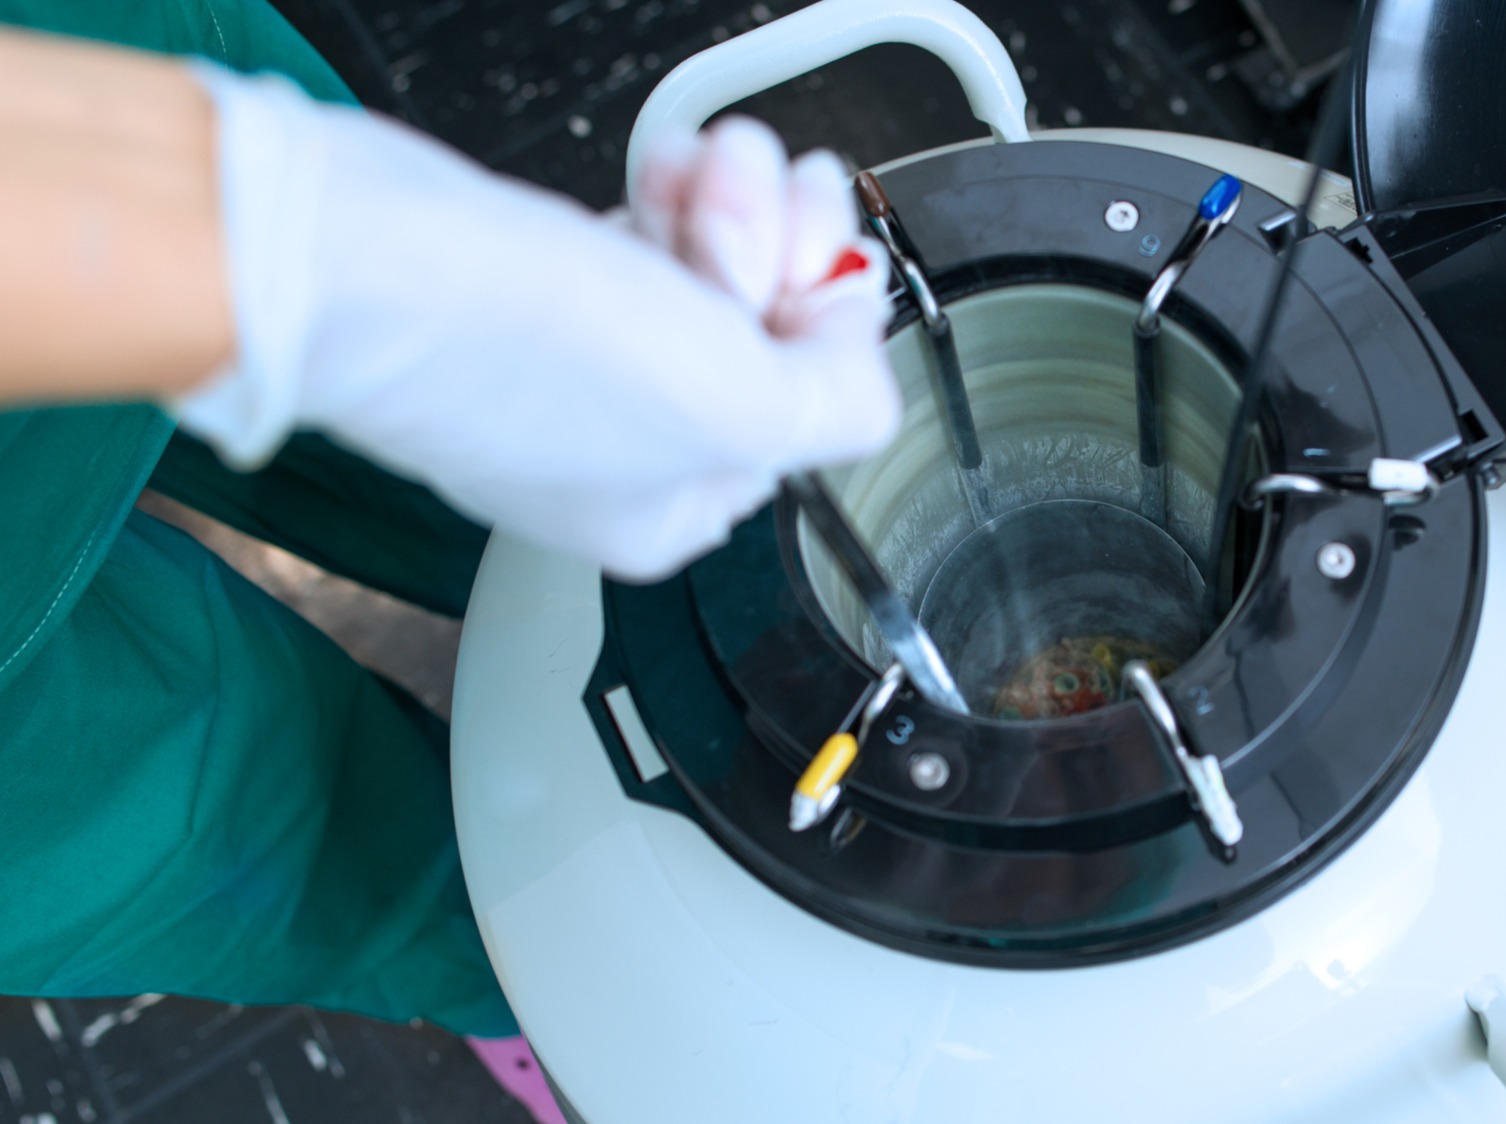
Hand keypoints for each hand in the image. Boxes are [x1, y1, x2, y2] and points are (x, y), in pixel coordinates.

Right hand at [175, 67, 897, 579]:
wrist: (363, 261)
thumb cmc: (519, 354)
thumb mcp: (740, 407)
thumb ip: (840, 407)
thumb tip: (861, 369)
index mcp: (674, 511)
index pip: (814, 414)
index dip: (827, 327)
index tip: (810, 278)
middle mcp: (631, 446)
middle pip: (773, 331)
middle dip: (782, 246)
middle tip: (749, 217)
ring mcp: (586, 361)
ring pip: (722, 264)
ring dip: (735, 201)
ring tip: (697, 181)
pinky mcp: (545, 281)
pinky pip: (659, 228)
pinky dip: (676, 188)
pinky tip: (663, 171)